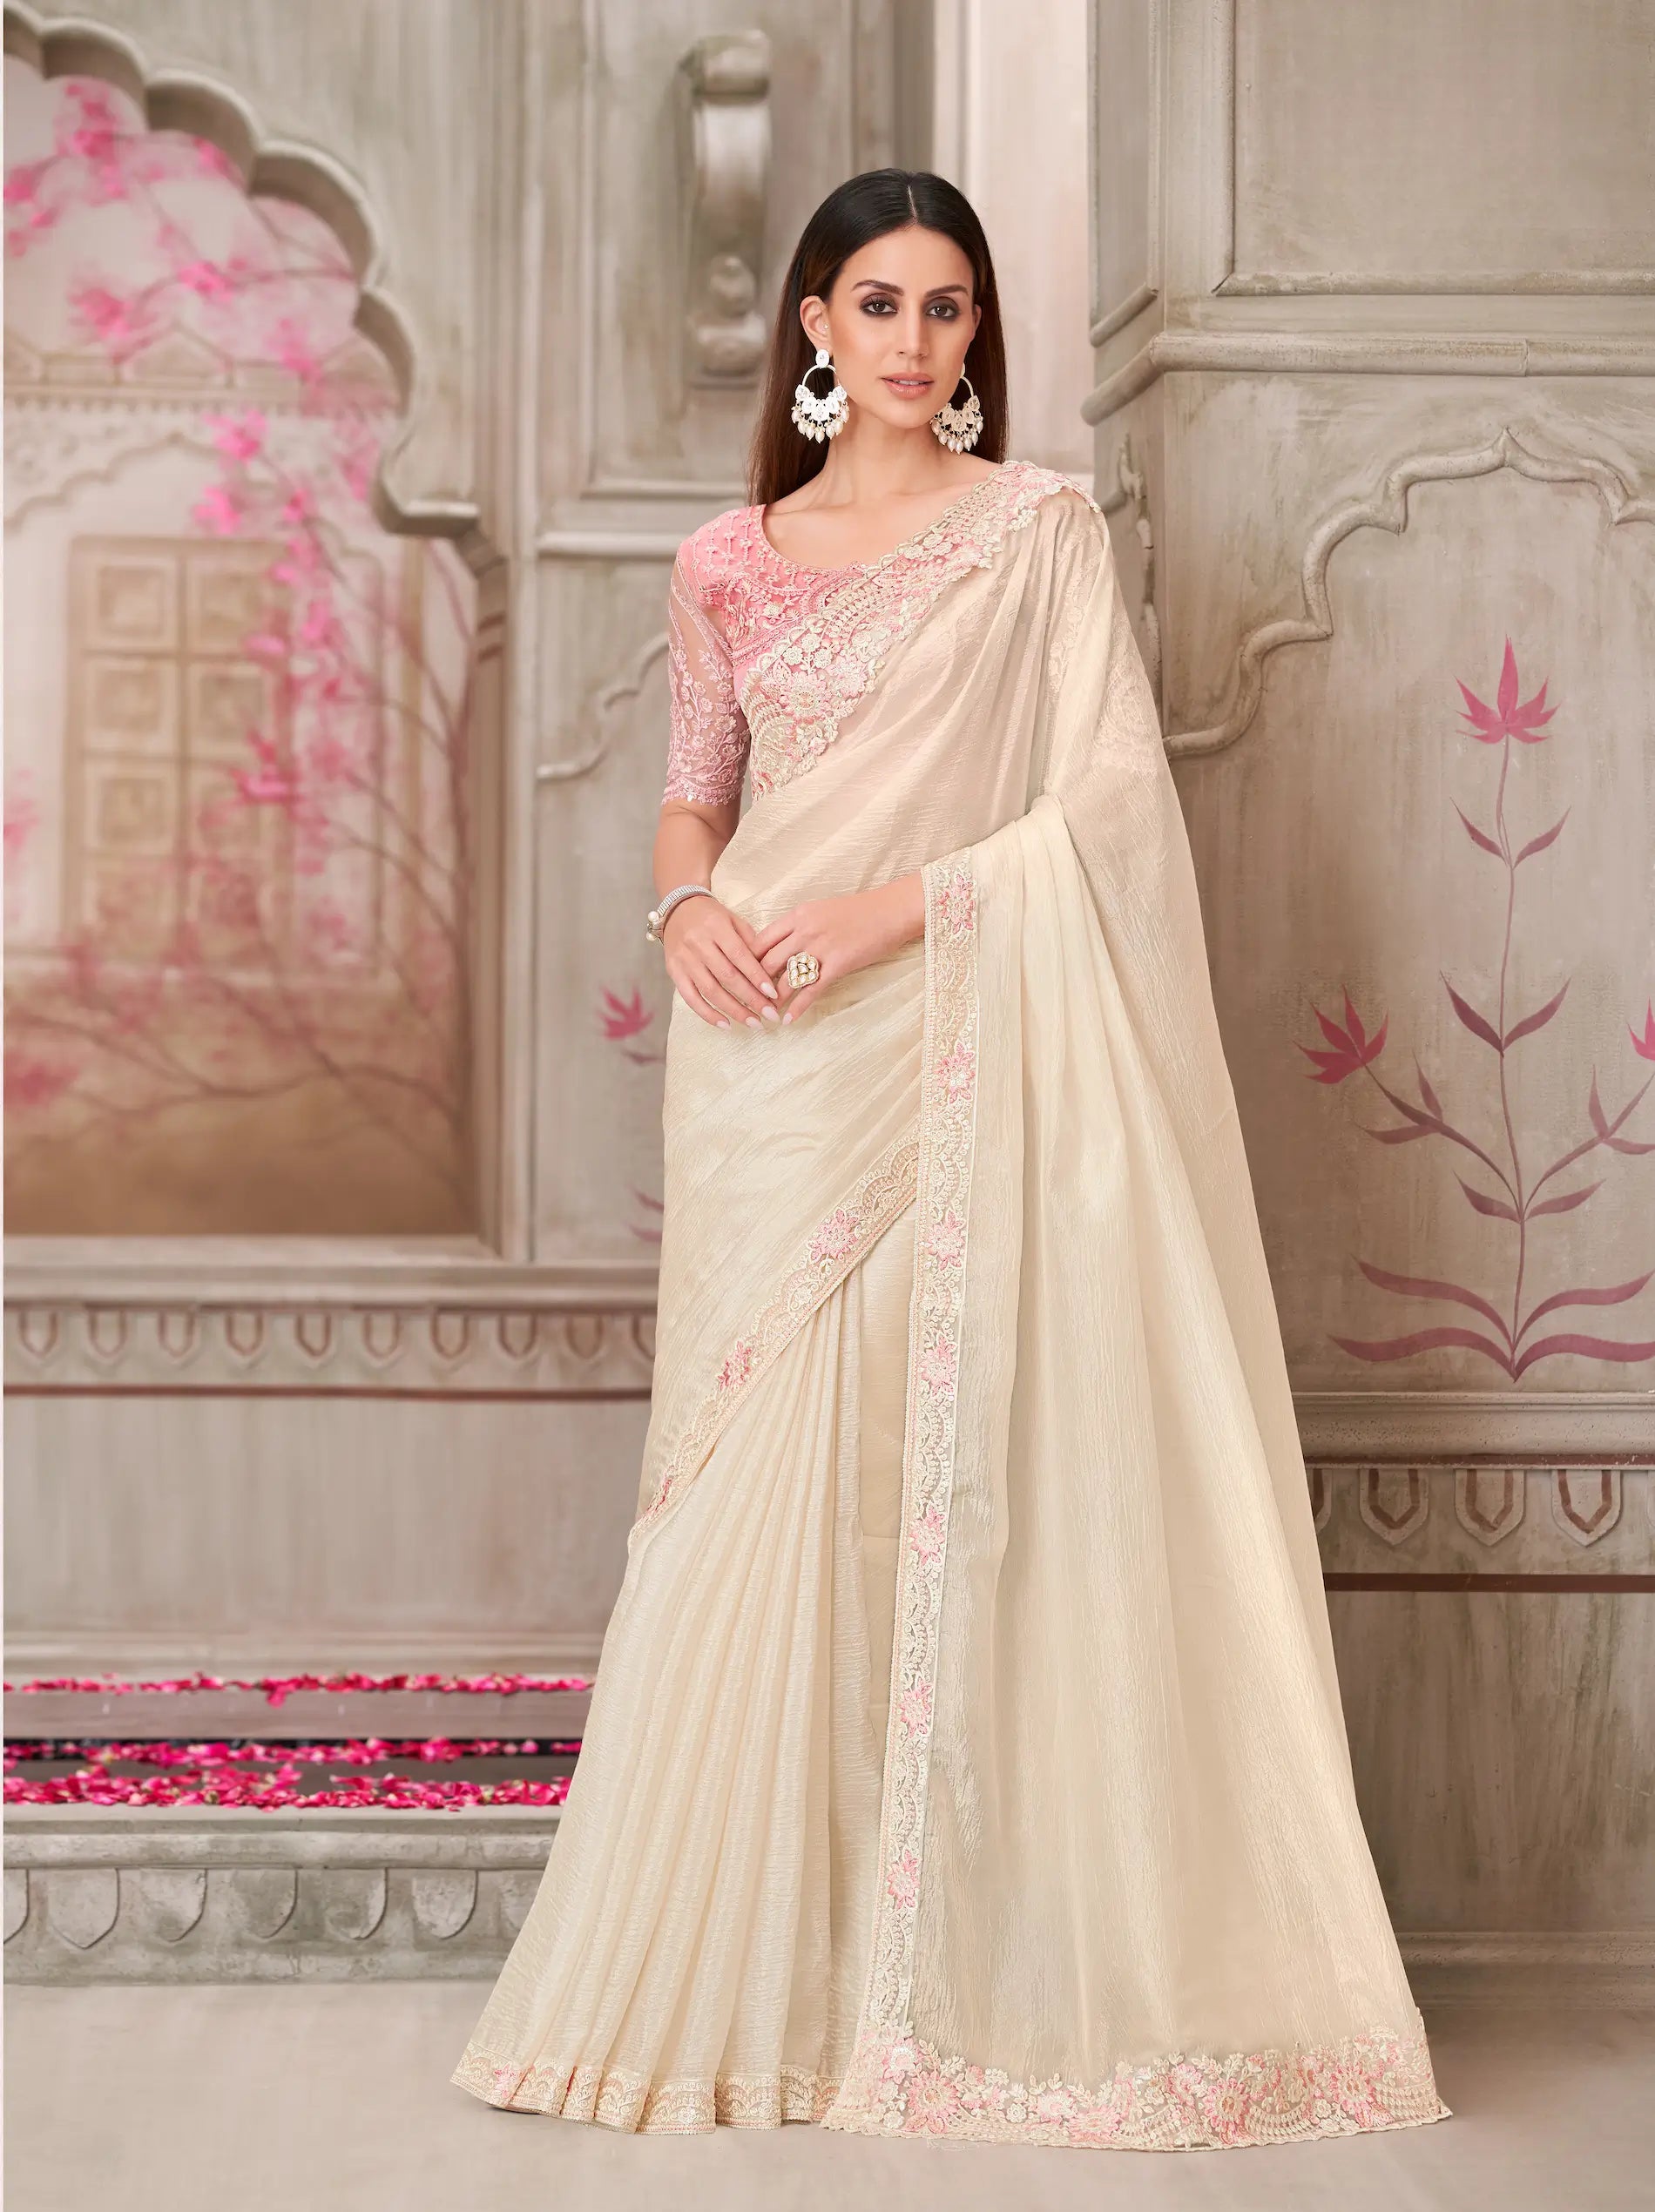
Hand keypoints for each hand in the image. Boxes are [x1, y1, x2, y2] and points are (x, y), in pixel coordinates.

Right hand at [661, 893, 781, 1028]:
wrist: (678, 908)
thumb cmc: (712, 916)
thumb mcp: (734, 920)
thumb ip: (751, 942)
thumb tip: (770, 971)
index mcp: (716, 927)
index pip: (740, 956)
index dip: (757, 977)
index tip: (773, 995)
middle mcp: (698, 943)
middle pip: (727, 977)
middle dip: (750, 999)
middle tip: (770, 1015)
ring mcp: (684, 959)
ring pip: (710, 991)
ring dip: (733, 1010)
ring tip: (753, 1023)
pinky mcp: (673, 971)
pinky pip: (690, 998)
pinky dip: (707, 1014)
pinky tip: (725, 1024)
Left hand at [753, 878, 921, 1022]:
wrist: (890, 910)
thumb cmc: (858, 911)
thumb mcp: (820, 910)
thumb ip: (799, 926)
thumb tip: (781, 946)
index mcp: (797, 915)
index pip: (760, 941)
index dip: (747, 962)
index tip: (741, 978)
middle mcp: (804, 930)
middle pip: (767, 962)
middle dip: (754, 985)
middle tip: (748, 1002)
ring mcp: (820, 947)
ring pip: (786, 979)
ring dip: (773, 1000)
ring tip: (765, 1015)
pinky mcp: (838, 964)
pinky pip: (811, 990)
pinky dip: (797, 1007)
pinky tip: (789, 1020)